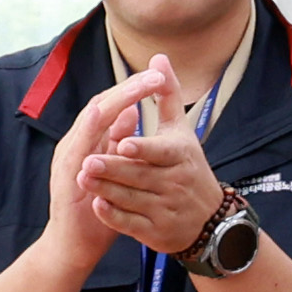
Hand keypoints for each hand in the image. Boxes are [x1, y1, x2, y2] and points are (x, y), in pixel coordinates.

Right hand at [27, 65, 163, 269]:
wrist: (75, 245)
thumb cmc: (98, 208)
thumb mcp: (115, 170)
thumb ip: (119, 142)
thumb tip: (131, 112)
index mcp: (90, 140)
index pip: (110, 105)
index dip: (133, 89)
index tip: (158, 76)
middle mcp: (77, 143)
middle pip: (100, 104)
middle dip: (127, 88)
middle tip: (154, 75)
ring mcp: (68, 157)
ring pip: (88, 120)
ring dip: (112, 101)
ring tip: (136, 86)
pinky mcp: (64, 175)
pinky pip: (75, 147)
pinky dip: (86, 128)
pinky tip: (99, 114)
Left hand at [76, 61, 228, 256]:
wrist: (209, 222)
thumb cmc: (189, 168)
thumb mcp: (182, 132)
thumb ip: (168, 95)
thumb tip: (158, 58)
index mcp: (181, 157)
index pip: (160, 152)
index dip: (142, 149)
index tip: (123, 143)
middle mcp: (175, 184)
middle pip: (139, 176)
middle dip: (113, 170)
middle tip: (87, 162)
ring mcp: (165, 210)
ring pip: (131, 200)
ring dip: (106, 190)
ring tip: (82, 179)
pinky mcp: (155, 233)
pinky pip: (131, 224)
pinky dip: (113, 216)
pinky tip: (97, 205)